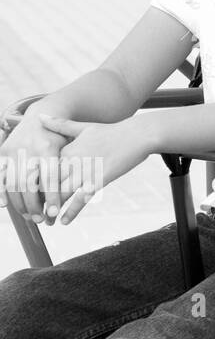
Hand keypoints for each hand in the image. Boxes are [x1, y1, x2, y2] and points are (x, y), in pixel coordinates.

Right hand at [0, 101, 71, 223]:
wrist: (38, 118)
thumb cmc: (59, 138)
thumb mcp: (69, 147)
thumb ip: (70, 166)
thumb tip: (82, 192)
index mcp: (47, 147)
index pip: (49, 177)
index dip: (51, 196)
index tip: (54, 212)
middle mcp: (28, 149)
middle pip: (29, 183)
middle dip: (34, 204)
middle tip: (41, 220)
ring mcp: (13, 151)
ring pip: (13, 182)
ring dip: (20, 203)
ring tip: (30, 216)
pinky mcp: (2, 154)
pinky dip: (1, 192)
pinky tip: (6, 206)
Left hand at [41, 117, 152, 223]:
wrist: (138, 135)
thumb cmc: (113, 131)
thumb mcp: (84, 127)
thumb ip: (61, 125)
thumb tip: (40, 116)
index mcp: (66, 149)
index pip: (41, 170)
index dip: (33, 184)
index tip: (27, 195)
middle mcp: (72, 161)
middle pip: (47, 184)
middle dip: (38, 200)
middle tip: (33, 214)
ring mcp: (85, 171)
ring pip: (60, 194)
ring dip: (51, 209)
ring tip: (46, 222)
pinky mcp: (99, 180)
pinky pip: (81, 199)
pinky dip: (71, 211)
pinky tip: (64, 221)